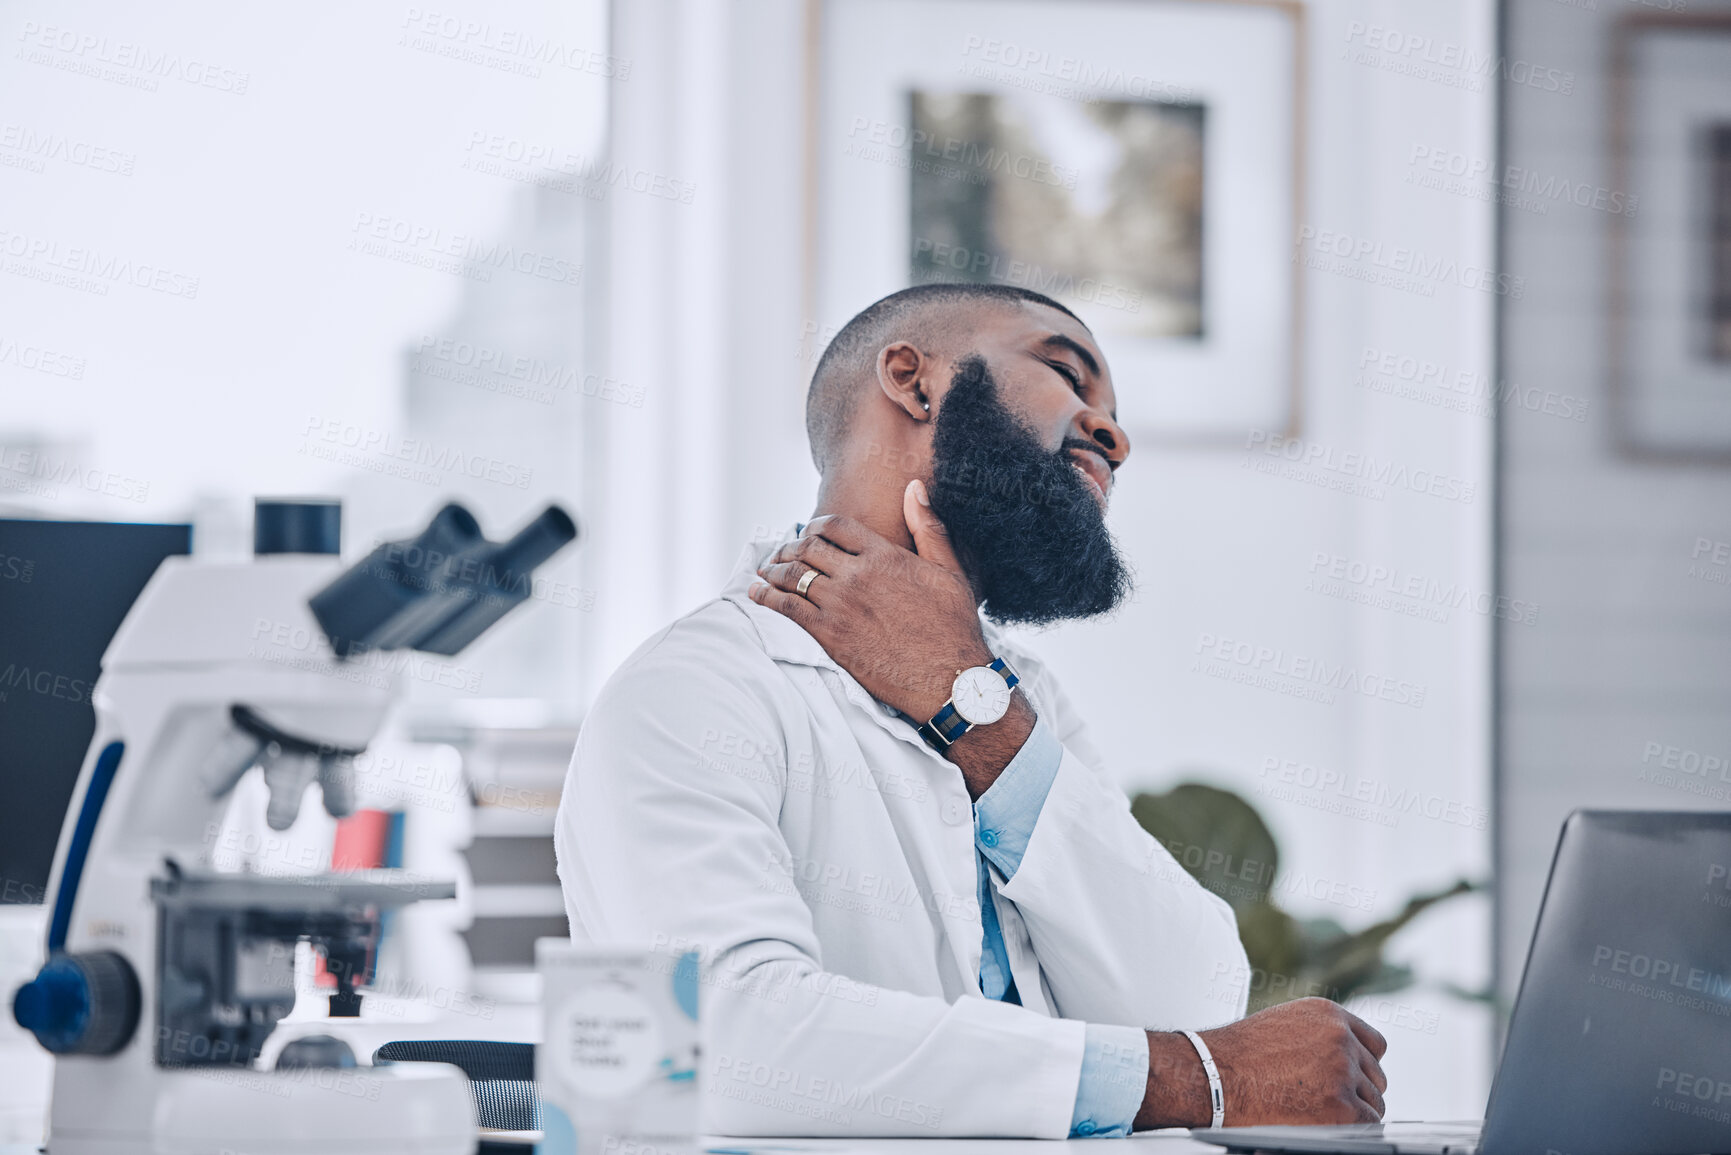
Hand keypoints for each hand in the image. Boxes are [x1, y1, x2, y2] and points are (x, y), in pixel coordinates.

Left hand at [749, 481, 988, 720]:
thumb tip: (914, 487)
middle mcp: (858, 575)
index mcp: (884, 555)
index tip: (807, 534)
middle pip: (808, 548)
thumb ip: (927, 527)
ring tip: (765, 571)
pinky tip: (757, 593)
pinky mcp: (830, 635)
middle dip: (789, 548)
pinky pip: (787, 608)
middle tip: (779, 554)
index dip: (815, 527)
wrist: (949, 678)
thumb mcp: (949, 570)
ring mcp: (841, 604)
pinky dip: (766, 597)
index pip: (835, 526)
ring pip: (793, 575)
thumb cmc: (953, 627)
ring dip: (773, 570)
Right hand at [1136, 998, 1388, 1129]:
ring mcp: (1344, 1070)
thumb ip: (1319, 1034)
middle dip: (1357, 1090)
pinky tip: (1326, 1127)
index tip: (1352, 1080)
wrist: (1214, 1076)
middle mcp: (1341, 1038)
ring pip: (1374, 1102)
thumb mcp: (1284, 1025)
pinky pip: (1368, 1124)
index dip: (1363, 1065)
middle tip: (1329, 1103)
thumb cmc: (1238, 1056)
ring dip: (1353, 1112)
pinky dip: (1351, 1130)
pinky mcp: (1342, 1106)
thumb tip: (1349, 1060)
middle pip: (1376, 1075)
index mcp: (1329, 1014)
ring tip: (1319, 1115)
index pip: (1375, 1045)